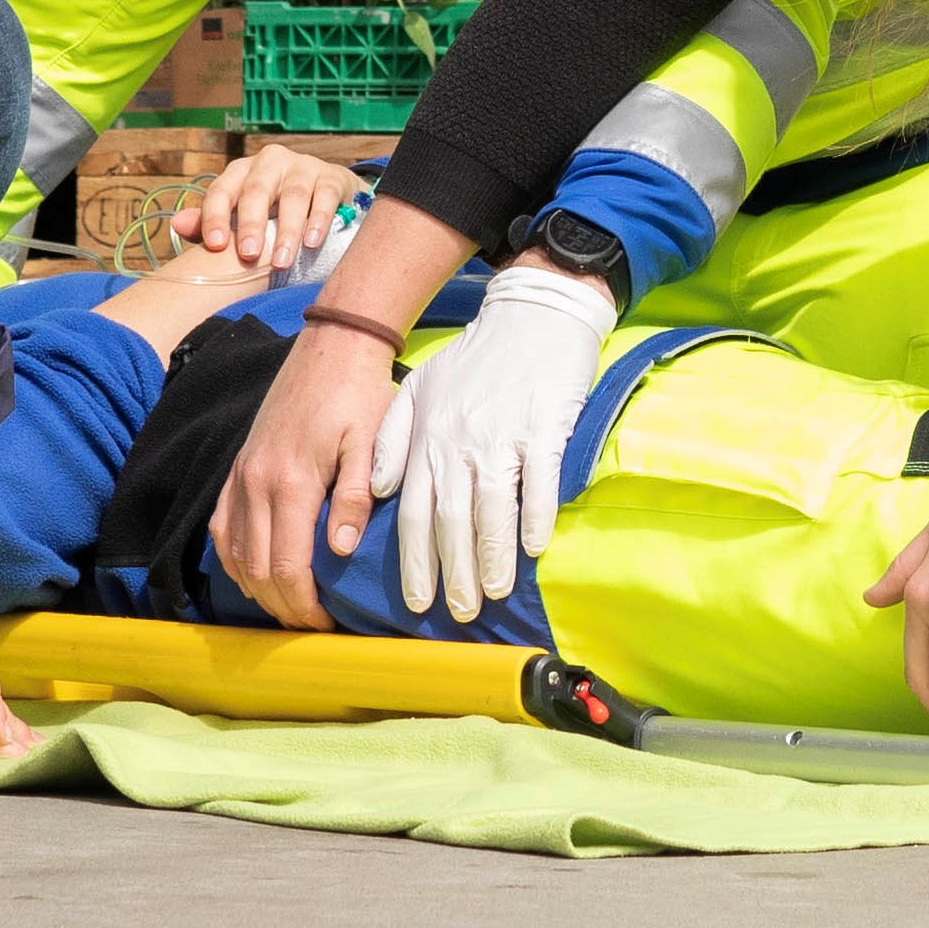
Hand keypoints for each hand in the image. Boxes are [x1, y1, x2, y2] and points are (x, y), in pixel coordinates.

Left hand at [170, 145, 361, 272]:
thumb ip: (211, 223)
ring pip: (292, 195)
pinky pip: (324, 196)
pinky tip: (313, 242)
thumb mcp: (243, 217)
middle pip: (256, 190)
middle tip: (248, 256)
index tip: (216, 245)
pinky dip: (318, 219)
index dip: (215, 216)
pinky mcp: (331, 176)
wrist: (329, 196)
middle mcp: (270, 162)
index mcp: (242, 171)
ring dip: (286, 230)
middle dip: (251, 224)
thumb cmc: (277, 211)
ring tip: (281, 260)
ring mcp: (303, 166)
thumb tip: (176, 225)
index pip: (222, 189)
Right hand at [211, 321, 399, 630]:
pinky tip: (254, 574)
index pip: (286, 566)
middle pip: (257, 569)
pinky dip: (234, 559)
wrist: (332, 346)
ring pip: (234, 553)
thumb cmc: (359, 395)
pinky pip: (223, 526)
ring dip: (257, 590)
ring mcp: (241, 474)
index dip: (303, 606)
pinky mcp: (238, 466)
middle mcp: (256, 482)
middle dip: (282, 608)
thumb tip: (340, 550)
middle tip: (311, 627)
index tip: (325, 626)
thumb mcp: (370, 443)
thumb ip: (354, 497)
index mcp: (291, 482)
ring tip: (288, 608)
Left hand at [374, 257, 611, 623]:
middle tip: (458, 613)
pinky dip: (535, 517)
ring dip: (492, 557)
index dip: (415, 562)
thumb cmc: (477, 359)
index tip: (417, 602)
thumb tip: (384, 491)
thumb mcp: (420, 389)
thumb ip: (394, 439)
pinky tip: (534, 548)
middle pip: (450, 521)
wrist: (531, 315)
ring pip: (492, 509)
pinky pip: (539, 482)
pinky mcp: (544, 427)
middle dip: (453, 574)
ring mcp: (503, 436)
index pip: (414, 513)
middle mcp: (459, 442)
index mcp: (428, 438)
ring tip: (493, 594)